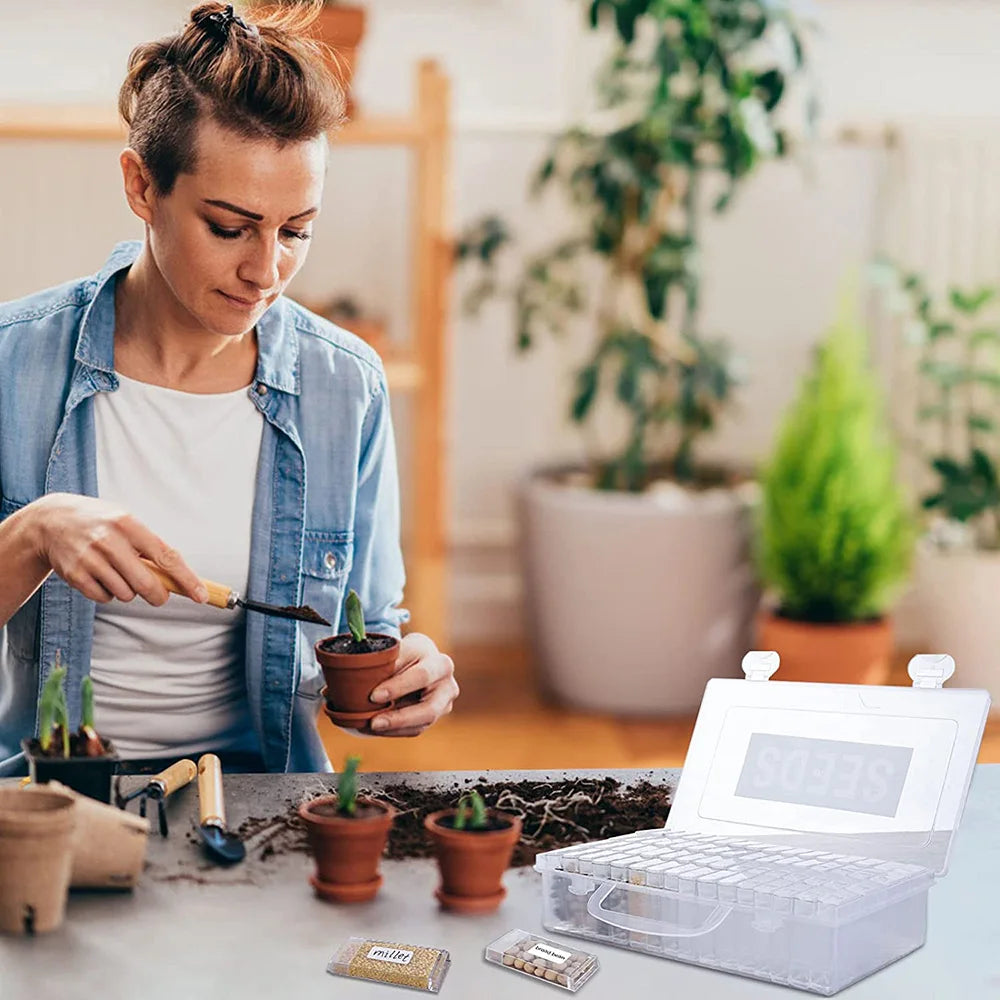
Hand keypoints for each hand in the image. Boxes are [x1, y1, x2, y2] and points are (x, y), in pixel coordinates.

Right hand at [28, 493, 207, 605]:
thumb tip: (178, 577)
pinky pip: (104, 598)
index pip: (166, 557)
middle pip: (146, 584)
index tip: (201, 595)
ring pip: (126, 594)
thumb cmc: (100, 523)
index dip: (187, 579)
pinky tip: (100, 576)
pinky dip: (107, 594)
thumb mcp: (125, 523)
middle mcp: (110, 541)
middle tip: (159, 596)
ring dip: (128, 591)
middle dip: (158, 596)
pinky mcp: (75, 575)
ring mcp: (90, 559)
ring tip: (117, 573)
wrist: (50, 521)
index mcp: (129, 524)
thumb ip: (149, 547)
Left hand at [367, 632, 458, 736]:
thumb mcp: (399, 650)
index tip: (374, 696)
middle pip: (429, 709)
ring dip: (394, 727)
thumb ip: (387, 663)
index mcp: (441, 664)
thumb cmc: (406, 654)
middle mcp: (448, 686)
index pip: (422, 676)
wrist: (419, 661)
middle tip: (374, 722)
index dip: (398, 687)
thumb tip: (366, 679)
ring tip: (370, 726)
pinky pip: (416, 729)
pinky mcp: (435, 718)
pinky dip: (395, 730)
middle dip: (399, 718)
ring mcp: (444, 705)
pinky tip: (377, 728)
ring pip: (422, 723)